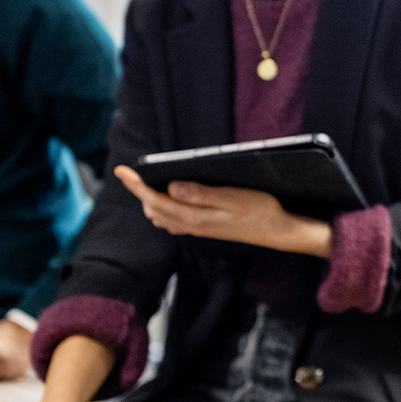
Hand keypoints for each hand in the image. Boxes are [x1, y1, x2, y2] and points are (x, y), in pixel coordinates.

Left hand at [114, 165, 331, 256]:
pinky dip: (164, 208)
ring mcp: (197, 229)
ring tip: (148, 182)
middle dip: (140, 191)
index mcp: (194, 216)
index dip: (136, 185)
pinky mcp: (204, 228)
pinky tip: (170, 198)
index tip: (123, 170)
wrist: (278, 231)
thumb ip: (200, 194)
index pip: (155, 200)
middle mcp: (191, 225)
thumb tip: (172, 187)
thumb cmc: (260, 211)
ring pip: (161, 216)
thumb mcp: (232, 197)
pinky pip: (174, 220)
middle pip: (153, 209)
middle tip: (134, 172)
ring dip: (151, 200)